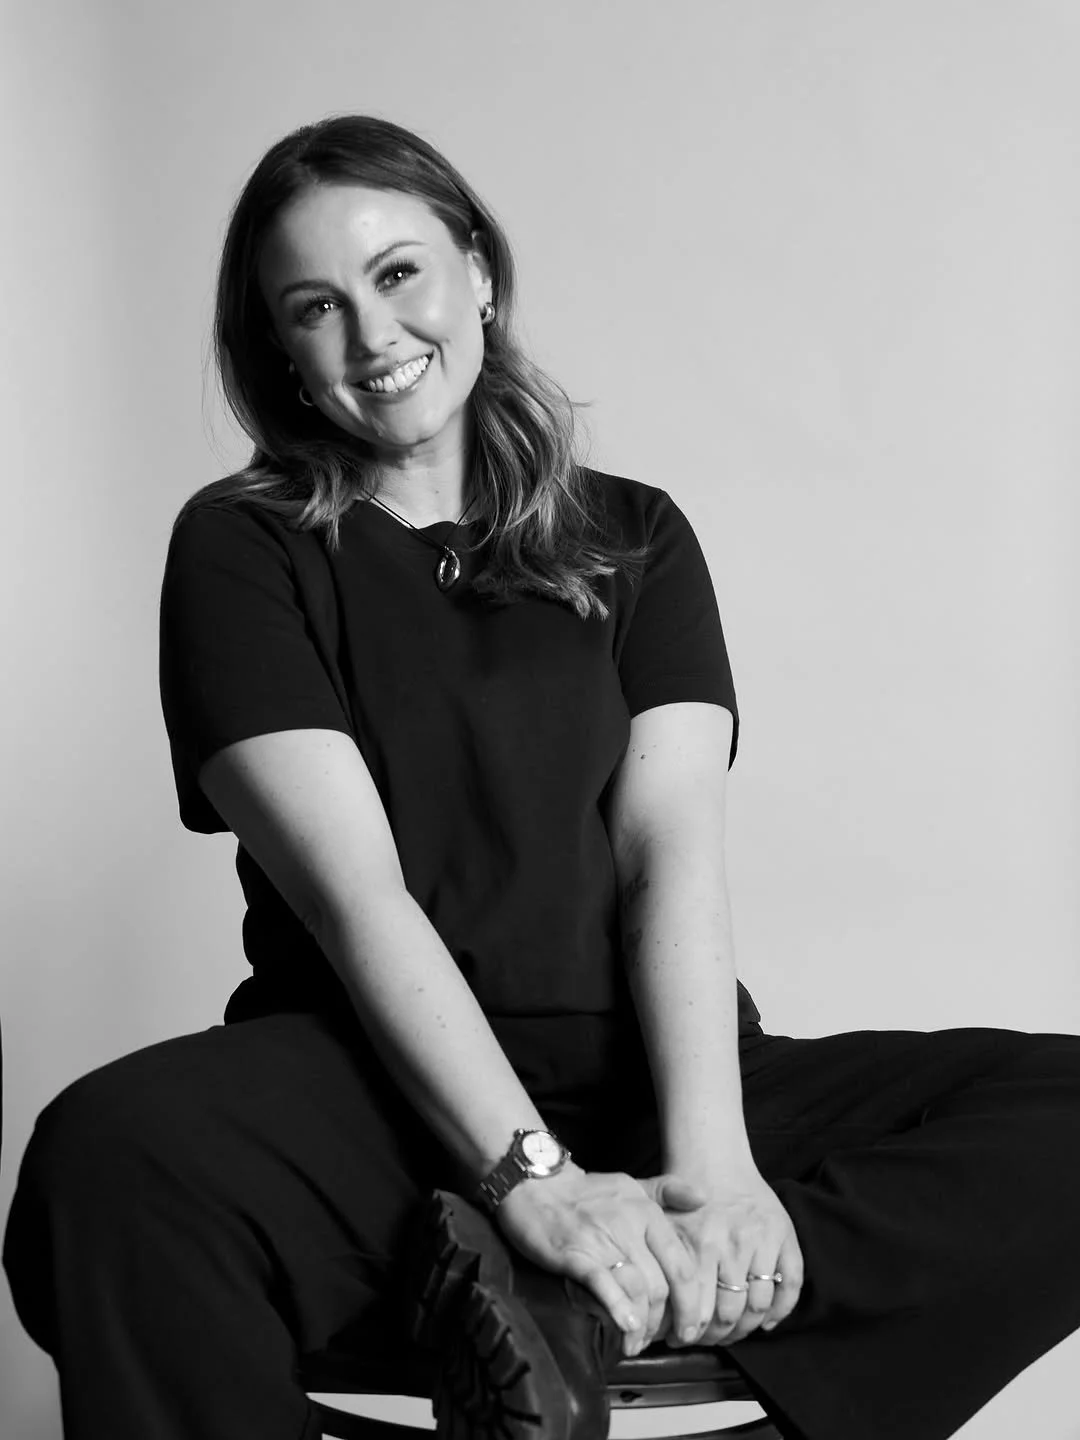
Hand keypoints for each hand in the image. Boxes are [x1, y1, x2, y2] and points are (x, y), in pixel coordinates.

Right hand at [495, 1165, 707, 1355]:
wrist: (536, 1184)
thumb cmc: (586, 1191)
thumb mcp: (631, 1184)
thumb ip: (667, 1191)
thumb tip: (703, 1199)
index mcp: (646, 1211)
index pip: (682, 1264)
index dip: (692, 1302)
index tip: (692, 1326)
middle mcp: (628, 1225)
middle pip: (661, 1284)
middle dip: (667, 1322)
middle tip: (665, 1342)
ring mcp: (601, 1240)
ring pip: (636, 1289)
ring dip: (642, 1325)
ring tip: (637, 1342)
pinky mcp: (573, 1254)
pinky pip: (602, 1284)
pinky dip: (618, 1308)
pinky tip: (626, 1327)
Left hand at [640, 1166, 803, 1346]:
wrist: (715, 1160)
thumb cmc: (682, 1195)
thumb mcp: (658, 1223)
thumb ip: (657, 1264)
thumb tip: (657, 1313)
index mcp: (698, 1244)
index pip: (698, 1308)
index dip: (690, 1333)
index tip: (683, 1339)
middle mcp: (731, 1245)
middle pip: (730, 1314)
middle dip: (717, 1336)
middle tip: (707, 1338)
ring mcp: (761, 1241)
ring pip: (759, 1306)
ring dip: (746, 1329)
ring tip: (732, 1331)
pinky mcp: (784, 1235)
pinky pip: (790, 1283)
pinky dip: (781, 1310)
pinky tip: (765, 1321)